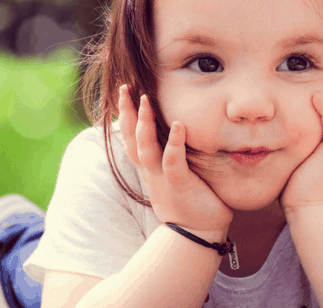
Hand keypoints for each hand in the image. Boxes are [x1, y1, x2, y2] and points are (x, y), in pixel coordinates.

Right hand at [119, 85, 232, 235]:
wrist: (198, 234)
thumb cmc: (191, 203)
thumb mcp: (175, 177)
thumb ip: (170, 158)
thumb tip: (177, 136)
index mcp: (150, 169)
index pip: (131, 139)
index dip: (125, 117)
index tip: (124, 94)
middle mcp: (151, 172)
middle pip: (131, 139)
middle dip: (126, 113)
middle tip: (125, 87)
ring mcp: (162, 178)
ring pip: (146, 148)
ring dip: (144, 124)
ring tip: (145, 99)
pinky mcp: (179, 185)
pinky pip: (173, 161)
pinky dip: (175, 143)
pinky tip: (179, 124)